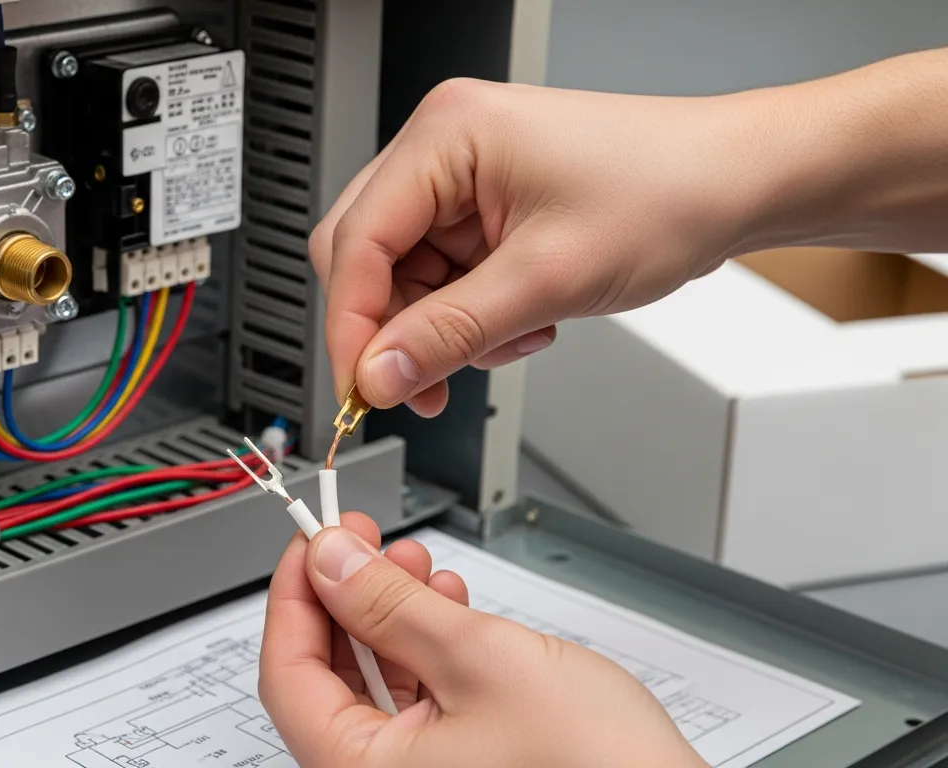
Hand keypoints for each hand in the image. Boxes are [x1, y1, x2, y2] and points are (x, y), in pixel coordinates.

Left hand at [259, 513, 706, 767]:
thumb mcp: (480, 660)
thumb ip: (392, 605)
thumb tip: (331, 562)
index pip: (287, 674)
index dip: (294, 594)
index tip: (312, 540)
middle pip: (327, 677)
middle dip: (346, 597)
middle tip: (360, 538)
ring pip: (376, 686)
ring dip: (389, 616)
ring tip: (416, 563)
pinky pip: (418, 704)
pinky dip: (425, 650)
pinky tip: (449, 606)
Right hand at [311, 78, 764, 414]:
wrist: (737, 183)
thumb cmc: (668, 192)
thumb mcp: (548, 279)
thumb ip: (450, 332)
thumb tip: (380, 373)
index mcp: (447, 135)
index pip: (356, 240)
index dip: (351, 324)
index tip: (363, 386)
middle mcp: (445, 146)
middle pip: (367, 255)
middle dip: (392, 328)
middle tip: (417, 384)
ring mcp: (464, 175)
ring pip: (404, 273)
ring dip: (441, 326)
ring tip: (507, 342)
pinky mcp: (486, 204)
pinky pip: (444, 274)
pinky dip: (469, 314)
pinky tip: (519, 323)